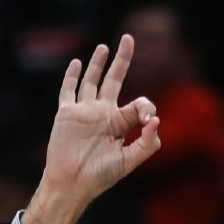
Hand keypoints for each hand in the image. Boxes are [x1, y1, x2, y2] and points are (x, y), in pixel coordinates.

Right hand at [23, 34, 161, 223]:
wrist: (71, 184)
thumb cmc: (100, 177)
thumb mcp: (128, 162)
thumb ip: (146, 144)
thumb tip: (157, 120)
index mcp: (120, 124)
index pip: (138, 104)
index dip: (147, 108)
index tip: (147, 122)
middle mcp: (103, 114)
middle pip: (115, 80)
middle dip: (122, 60)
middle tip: (129, 39)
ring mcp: (84, 112)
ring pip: (92, 81)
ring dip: (97, 63)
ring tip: (104, 47)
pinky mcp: (66, 114)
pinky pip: (68, 91)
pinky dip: (72, 76)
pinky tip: (77, 63)